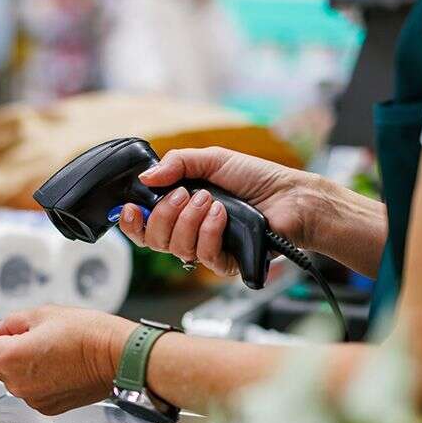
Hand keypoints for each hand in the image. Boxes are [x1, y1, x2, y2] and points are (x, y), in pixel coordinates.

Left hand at [0, 306, 136, 415]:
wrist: (117, 357)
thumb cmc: (86, 333)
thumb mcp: (42, 314)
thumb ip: (10, 323)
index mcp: (10, 358)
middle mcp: (17, 384)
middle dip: (5, 348)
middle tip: (30, 334)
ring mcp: (32, 399)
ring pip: (14, 377)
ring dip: (22, 364)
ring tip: (51, 350)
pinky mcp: (47, 407)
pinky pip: (31, 390)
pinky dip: (38, 378)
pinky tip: (59, 366)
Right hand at [118, 146, 325, 276]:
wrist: (291, 196)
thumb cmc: (257, 179)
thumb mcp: (212, 159)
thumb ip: (177, 163)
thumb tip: (146, 177)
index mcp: (180, 210)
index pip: (144, 226)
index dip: (131, 222)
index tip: (130, 208)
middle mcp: (189, 232)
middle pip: (154, 240)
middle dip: (164, 215)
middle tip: (185, 195)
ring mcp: (206, 249)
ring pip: (176, 248)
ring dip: (190, 220)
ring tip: (211, 200)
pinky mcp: (225, 263)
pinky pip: (203, 255)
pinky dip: (209, 231)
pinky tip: (223, 215)